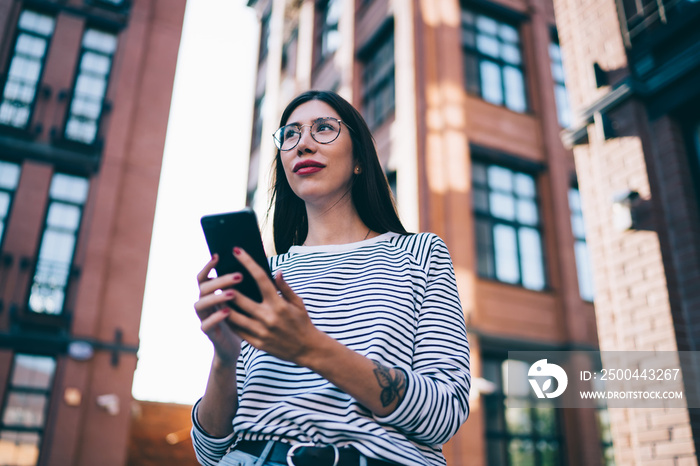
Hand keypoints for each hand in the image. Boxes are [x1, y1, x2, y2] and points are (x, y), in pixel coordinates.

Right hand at [194, 254, 243, 364]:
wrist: (239, 345)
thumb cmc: (244, 318)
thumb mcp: (247, 299)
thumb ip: (246, 283)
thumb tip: (256, 260)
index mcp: (211, 294)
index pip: (204, 277)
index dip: (208, 266)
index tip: (219, 255)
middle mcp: (205, 304)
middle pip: (203, 288)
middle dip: (220, 280)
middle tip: (239, 276)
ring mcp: (204, 318)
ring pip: (200, 304)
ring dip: (215, 297)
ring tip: (232, 293)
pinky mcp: (209, 333)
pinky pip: (206, 325)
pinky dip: (215, 317)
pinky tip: (227, 312)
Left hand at [224, 247, 322, 364]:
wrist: (307, 350)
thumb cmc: (302, 322)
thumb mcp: (298, 303)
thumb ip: (284, 287)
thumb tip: (276, 272)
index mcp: (278, 304)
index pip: (260, 278)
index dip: (247, 262)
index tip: (237, 251)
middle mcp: (268, 317)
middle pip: (240, 298)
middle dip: (227, 286)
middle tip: (217, 276)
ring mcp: (261, 332)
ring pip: (234, 316)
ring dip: (223, 305)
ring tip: (216, 295)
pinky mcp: (257, 344)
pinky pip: (237, 331)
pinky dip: (228, 321)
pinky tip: (223, 312)